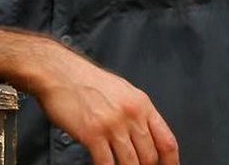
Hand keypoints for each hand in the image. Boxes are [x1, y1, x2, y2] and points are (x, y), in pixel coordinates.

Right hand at [28, 42, 179, 164]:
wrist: (58, 72)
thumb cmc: (85, 80)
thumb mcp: (121, 91)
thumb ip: (136, 113)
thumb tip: (146, 136)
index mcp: (141, 104)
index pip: (167, 142)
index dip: (170, 163)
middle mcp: (131, 114)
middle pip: (150, 157)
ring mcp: (112, 125)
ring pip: (131, 164)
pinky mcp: (92, 133)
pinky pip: (106, 164)